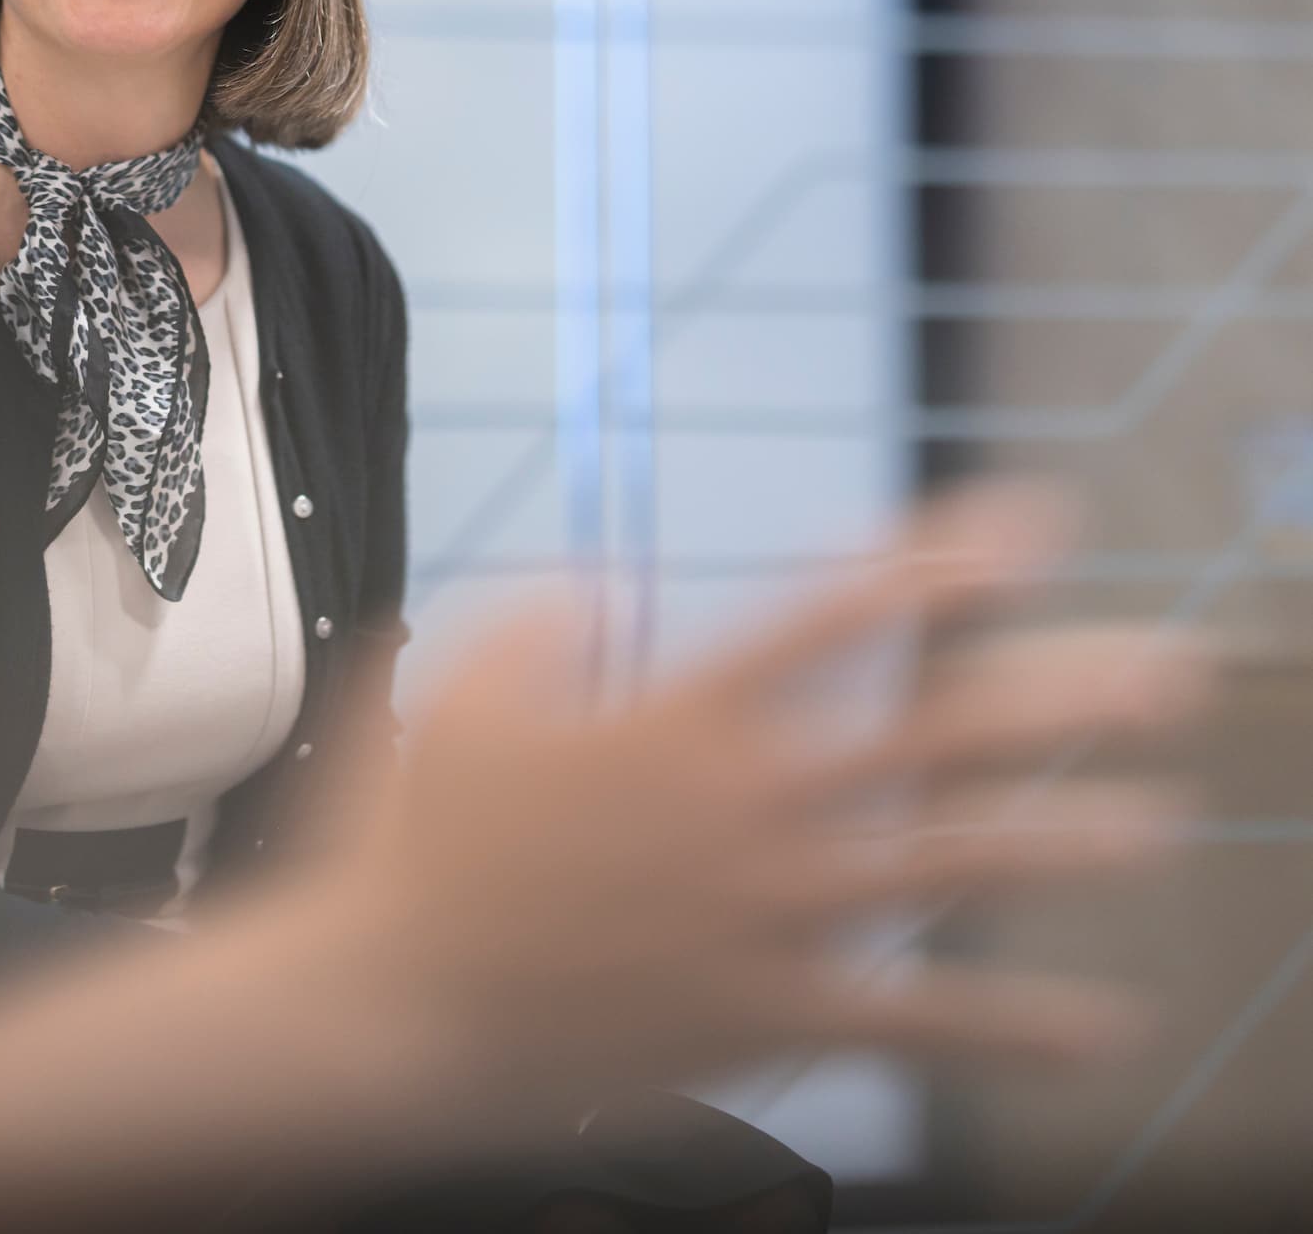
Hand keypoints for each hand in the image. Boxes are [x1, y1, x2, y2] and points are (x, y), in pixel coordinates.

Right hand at [272, 485, 1210, 1148]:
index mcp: (675, 718)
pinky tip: (1102, 1024)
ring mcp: (764, 912)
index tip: (1032, 528)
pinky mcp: (765, 1011)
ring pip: (949, 866)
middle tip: (1167, 672)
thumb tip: (606, 582)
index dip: (943, 561)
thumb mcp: (447, 694)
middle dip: (1062, 695)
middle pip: (936, 733)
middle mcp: (743, 806)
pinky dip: (1013, 1026)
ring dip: (1065, 841)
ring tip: (1160, 821)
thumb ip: (538, 624)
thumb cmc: (401, 846)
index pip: (836, 617)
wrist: (387, 1005)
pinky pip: (915, 1021)